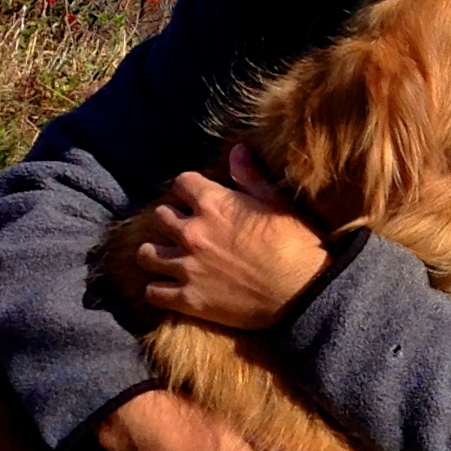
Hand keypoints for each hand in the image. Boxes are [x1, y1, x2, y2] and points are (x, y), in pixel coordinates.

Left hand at [133, 146, 327, 328]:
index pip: (181, 183)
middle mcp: (193, 232)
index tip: (196, 198)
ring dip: (155, 253)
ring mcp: (187, 267)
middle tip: (183, 230)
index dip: (188, 189)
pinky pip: (154, 293)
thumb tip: (236, 151)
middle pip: (160, 216)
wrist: (304, 293)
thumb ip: (250, 177)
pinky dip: (158, 290)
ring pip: (146, 254)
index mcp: (214, 204)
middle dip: (170, 220)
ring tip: (165, 257)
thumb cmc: (296, 245)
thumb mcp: (276, 203)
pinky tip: (168, 289)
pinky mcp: (188, 299)